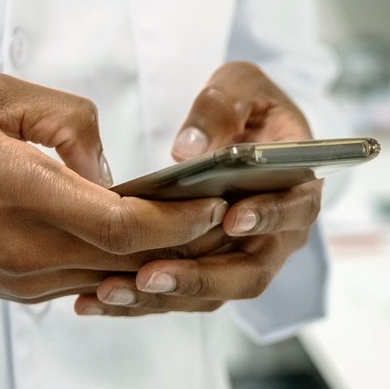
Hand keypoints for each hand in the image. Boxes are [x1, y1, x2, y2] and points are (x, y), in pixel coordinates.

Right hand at [0, 75, 228, 302]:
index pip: (126, 224)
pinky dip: (127, 269)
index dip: (183, 218)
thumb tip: (110, 162)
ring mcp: (25, 281)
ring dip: (165, 260)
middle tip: (241, 214)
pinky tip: (157, 246)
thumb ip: (67, 118)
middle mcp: (30, 251)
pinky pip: (88, 283)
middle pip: (135, 260)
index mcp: (25, 196)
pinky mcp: (19, 294)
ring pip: (116, 278)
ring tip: (211, 230)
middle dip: (193, 241)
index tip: (220, 199)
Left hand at [77, 61, 322, 316]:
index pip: (294, 210)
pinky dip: (138, 303)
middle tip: (151, 275)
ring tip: (110, 292)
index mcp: (298, 188)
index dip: (267, 217)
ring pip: (211, 294)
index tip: (231, 219)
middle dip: (200, 278)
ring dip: (162, 297)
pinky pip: (178, 296)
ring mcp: (242, 259)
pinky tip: (91, 300)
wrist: (242, 130)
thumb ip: (221, 108)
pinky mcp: (208, 271)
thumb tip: (189, 150)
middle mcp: (277, 236)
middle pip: (250, 273)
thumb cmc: (247, 105)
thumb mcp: (241, 85)